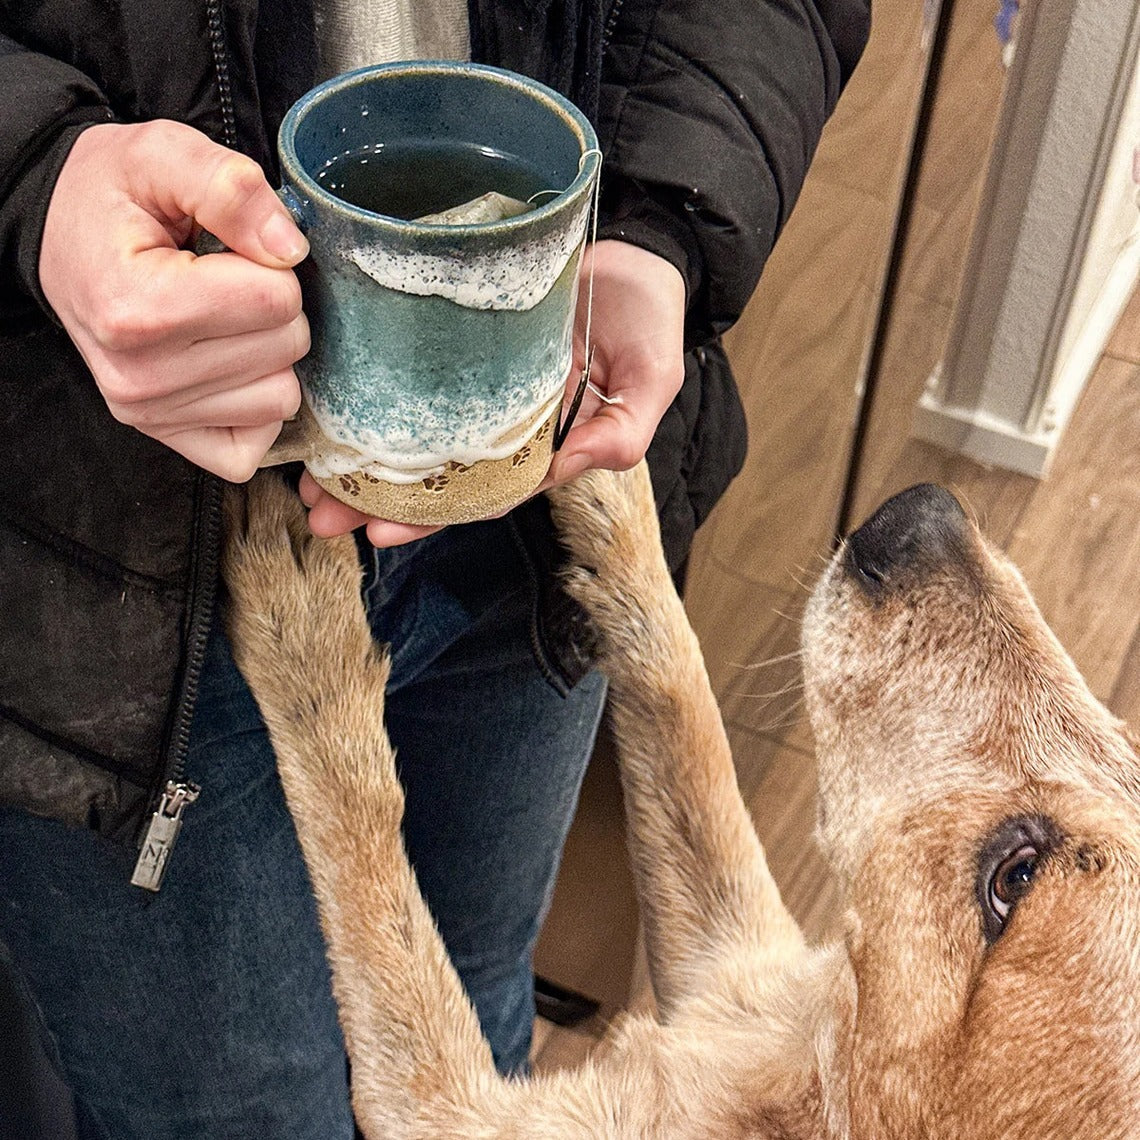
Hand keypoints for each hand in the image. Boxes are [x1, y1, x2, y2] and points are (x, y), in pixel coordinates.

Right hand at [39, 120, 310, 481]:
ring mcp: (151, 413)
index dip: (271, 263)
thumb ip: (230, 187)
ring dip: (269, 356)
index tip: (230, 250)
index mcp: (139, 308)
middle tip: (226, 282)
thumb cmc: (113, 196)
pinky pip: (253, 444)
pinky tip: (228, 365)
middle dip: (274, 307)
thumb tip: (290, 248)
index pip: (277, 299)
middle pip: (286, 348)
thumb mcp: (163, 154)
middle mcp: (141, 376)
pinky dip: (254, 404)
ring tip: (222, 320)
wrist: (60, 234)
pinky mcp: (164, 435)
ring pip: (280, 398)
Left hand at [302, 239, 684, 545]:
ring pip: (412, 426)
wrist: (635, 250)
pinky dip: (373, 389)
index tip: (378, 532)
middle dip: (374, 498)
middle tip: (319, 513)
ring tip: (307, 472)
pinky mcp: (457, 336)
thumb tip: (569, 465)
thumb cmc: (648, 320)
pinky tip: (331, 399)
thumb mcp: (651, 380)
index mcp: (541, 443)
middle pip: (431, 471)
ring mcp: (476, 379)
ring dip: (359, 452)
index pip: (480, 494)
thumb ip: (623, 432)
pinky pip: (410, 369)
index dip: (430, 517)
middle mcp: (500, 420)